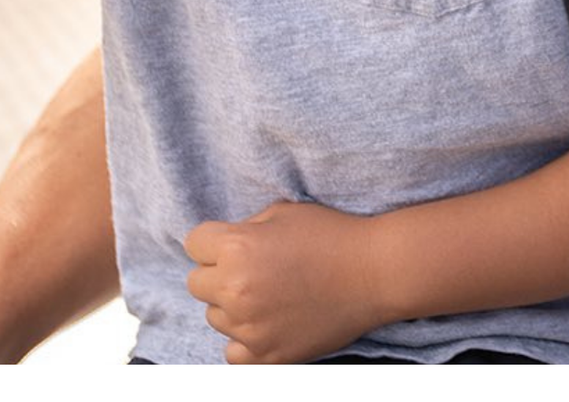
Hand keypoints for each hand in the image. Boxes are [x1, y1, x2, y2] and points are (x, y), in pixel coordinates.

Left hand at [183, 201, 383, 364]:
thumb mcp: (285, 212)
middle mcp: (236, 289)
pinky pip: (232, 352)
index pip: (194, 243)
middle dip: (218, 272)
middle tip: (253, 268)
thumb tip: (224, 245)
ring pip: (214, 317)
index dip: (212, 240)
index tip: (231, 242)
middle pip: (197, 283)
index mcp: (238, 247)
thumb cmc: (331, 234)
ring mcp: (250, 327)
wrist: (374, 272)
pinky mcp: (266, 356)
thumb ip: (247, 228)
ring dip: (233, 305)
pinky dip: (245, 339)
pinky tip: (269, 321)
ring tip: (271, 293)